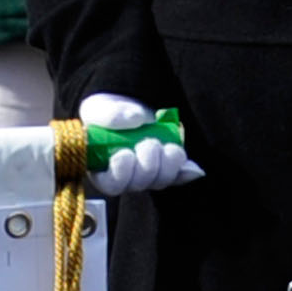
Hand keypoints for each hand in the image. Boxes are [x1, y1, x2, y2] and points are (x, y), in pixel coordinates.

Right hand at [76, 91, 200, 194]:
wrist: (130, 106)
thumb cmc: (109, 112)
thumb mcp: (100, 108)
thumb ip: (110, 115)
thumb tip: (134, 119)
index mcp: (102, 167)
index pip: (110, 184)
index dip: (120, 174)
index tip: (125, 154)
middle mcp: (125, 177)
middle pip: (138, 184)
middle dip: (147, 165)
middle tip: (150, 143)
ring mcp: (148, 175)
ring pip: (160, 181)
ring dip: (167, 165)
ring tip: (168, 147)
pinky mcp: (167, 169)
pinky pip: (179, 176)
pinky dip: (186, 171)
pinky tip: (191, 168)